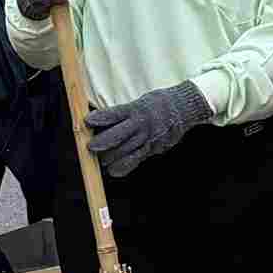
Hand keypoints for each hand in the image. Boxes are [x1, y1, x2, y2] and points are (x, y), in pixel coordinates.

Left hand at [86, 81, 205, 179]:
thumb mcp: (141, 101)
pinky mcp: (153, 149)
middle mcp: (142, 125)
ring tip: (101, 160)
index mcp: (137, 109)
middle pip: (117, 137)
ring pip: (125, 152)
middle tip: (91, 147)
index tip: (87, 121)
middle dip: (102, 143)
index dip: (101, 118)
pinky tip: (114, 170)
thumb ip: (123, 113)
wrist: (185, 109)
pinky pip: (136, 160)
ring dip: (109, 157)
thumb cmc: (159, 103)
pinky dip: (123, 166)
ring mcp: (148, 139)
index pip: (115, 114)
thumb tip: (100, 120)